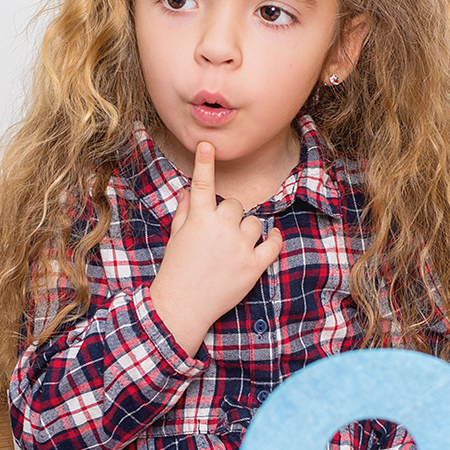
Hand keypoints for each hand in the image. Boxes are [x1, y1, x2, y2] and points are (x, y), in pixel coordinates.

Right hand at [149, 142, 281, 353]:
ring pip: (255, 223)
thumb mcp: (176, 238)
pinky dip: (274, 239)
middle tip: (220, 234)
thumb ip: (184, 213)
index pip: (202, 185)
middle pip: (235, 205)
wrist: (182, 305)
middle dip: (230, 216)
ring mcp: (240, 247)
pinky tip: (272, 237)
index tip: (207, 145)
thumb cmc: (176, 270)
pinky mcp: (254, 266)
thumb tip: (189, 194)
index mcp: (198, 220)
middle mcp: (221, 229)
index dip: (205, 163)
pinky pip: (273, 244)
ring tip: (235, 247)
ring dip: (248, 230)